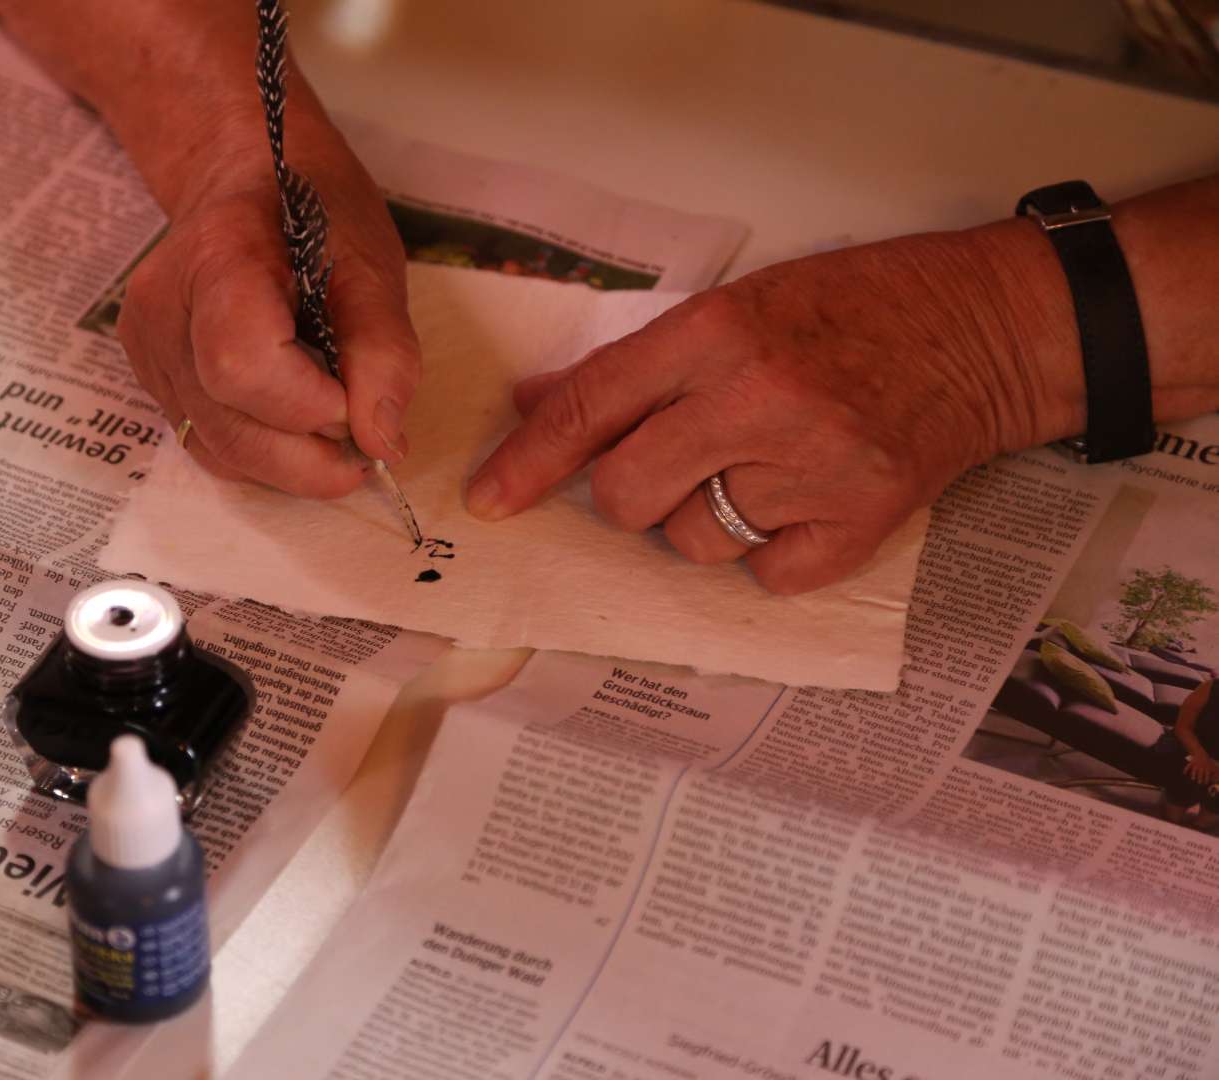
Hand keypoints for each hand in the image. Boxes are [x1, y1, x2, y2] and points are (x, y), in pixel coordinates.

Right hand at [120, 148, 419, 497]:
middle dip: (307, 457)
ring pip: (216, 449)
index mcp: (217, 256)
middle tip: (362, 445)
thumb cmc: (315, 211)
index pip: (242, 363)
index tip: (359, 402)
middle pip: (227, 423)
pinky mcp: (152, 377)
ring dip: (288, 465)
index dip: (309, 406)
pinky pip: (207, 444)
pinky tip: (295, 424)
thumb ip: (383, 350)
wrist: (246, 176)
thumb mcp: (371, 262)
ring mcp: (149, 347)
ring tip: (334, 433)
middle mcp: (165, 307)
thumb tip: (381, 441)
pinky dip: (262, 454)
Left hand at [464, 223, 1079, 593]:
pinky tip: (799, 502)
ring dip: (701, 521)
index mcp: (715, 335)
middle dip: (629, 492)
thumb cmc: (853, 306)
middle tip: (675, 464)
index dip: (526, 463)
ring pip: (691, 542)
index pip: (589, 410)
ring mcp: (812, 469)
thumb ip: (638, 363)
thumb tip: (538, 403)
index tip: (490, 499)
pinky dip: (770, 552)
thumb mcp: (737, 303)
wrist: (985, 328)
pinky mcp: (863, 522)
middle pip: (626, 495)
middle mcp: (756, 402)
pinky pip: (766, 574)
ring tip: (754, 473)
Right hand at [1186, 751, 1218, 784]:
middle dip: (1200, 778)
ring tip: (1193, 779)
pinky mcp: (1191, 763)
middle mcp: (1201, 766)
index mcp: (1207, 767)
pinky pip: (1188, 766)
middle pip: (1201, 773)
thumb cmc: (1206, 760)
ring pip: (1194, 770)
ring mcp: (1196, 764)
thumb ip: (1214, 771)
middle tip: (1199, 783)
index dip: (1207, 779)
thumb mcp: (1211, 765)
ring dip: (1194, 775)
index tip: (1206, 783)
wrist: (1199, 753)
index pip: (1207, 774)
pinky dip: (1186, 770)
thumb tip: (1217, 778)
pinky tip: (1185, 773)